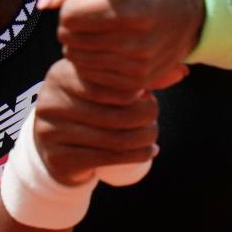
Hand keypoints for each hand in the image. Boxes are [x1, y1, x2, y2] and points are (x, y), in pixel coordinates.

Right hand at [32, 58, 158, 186]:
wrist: (55, 150)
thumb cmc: (87, 110)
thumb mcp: (103, 86)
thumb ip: (137, 75)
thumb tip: (181, 72)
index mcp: (60, 74)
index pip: (108, 82)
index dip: (135, 91)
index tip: (146, 96)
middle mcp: (50, 101)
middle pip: (114, 112)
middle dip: (146, 117)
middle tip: (154, 119)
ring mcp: (51, 132)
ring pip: (114, 138)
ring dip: (145, 139)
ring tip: (152, 136)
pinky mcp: (58, 158)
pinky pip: (107, 158)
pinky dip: (136, 156)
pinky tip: (147, 152)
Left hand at [39, 0, 203, 92]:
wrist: (196, 8)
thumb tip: (44, 4)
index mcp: (136, 9)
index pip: (72, 16)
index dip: (73, 2)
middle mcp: (140, 43)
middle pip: (70, 40)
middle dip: (73, 22)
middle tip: (94, 11)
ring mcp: (140, 68)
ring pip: (76, 60)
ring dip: (80, 42)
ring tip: (103, 26)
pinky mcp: (139, 84)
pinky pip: (91, 78)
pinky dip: (92, 61)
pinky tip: (107, 46)